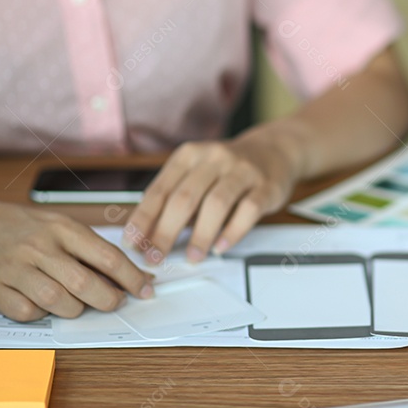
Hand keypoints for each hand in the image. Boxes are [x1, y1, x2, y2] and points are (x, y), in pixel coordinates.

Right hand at [0, 201, 153, 321]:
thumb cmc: (20, 228)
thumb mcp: (59, 226)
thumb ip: (93, 249)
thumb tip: (135, 274)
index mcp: (62, 228)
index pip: (107, 256)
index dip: (132, 277)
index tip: (145, 289)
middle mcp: (39, 246)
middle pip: (85, 283)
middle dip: (108, 299)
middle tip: (114, 302)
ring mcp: (15, 268)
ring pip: (58, 301)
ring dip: (75, 309)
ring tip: (76, 303)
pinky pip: (27, 312)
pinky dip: (40, 313)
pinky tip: (41, 303)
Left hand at [126, 128, 303, 262]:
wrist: (274, 150)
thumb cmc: (227, 169)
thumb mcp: (196, 173)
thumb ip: (174, 198)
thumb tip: (145, 235)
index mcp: (189, 155)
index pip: (160, 190)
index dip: (143, 219)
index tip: (133, 243)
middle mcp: (214, 158)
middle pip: (184, 198)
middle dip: (166, 232)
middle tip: (156, 257)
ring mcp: (242, 171)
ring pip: (216, 204)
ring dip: (200, 235)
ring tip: (192, 257)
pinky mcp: (265, 186)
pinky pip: (248, 211)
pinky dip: (232, 232)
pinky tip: (221, 247)